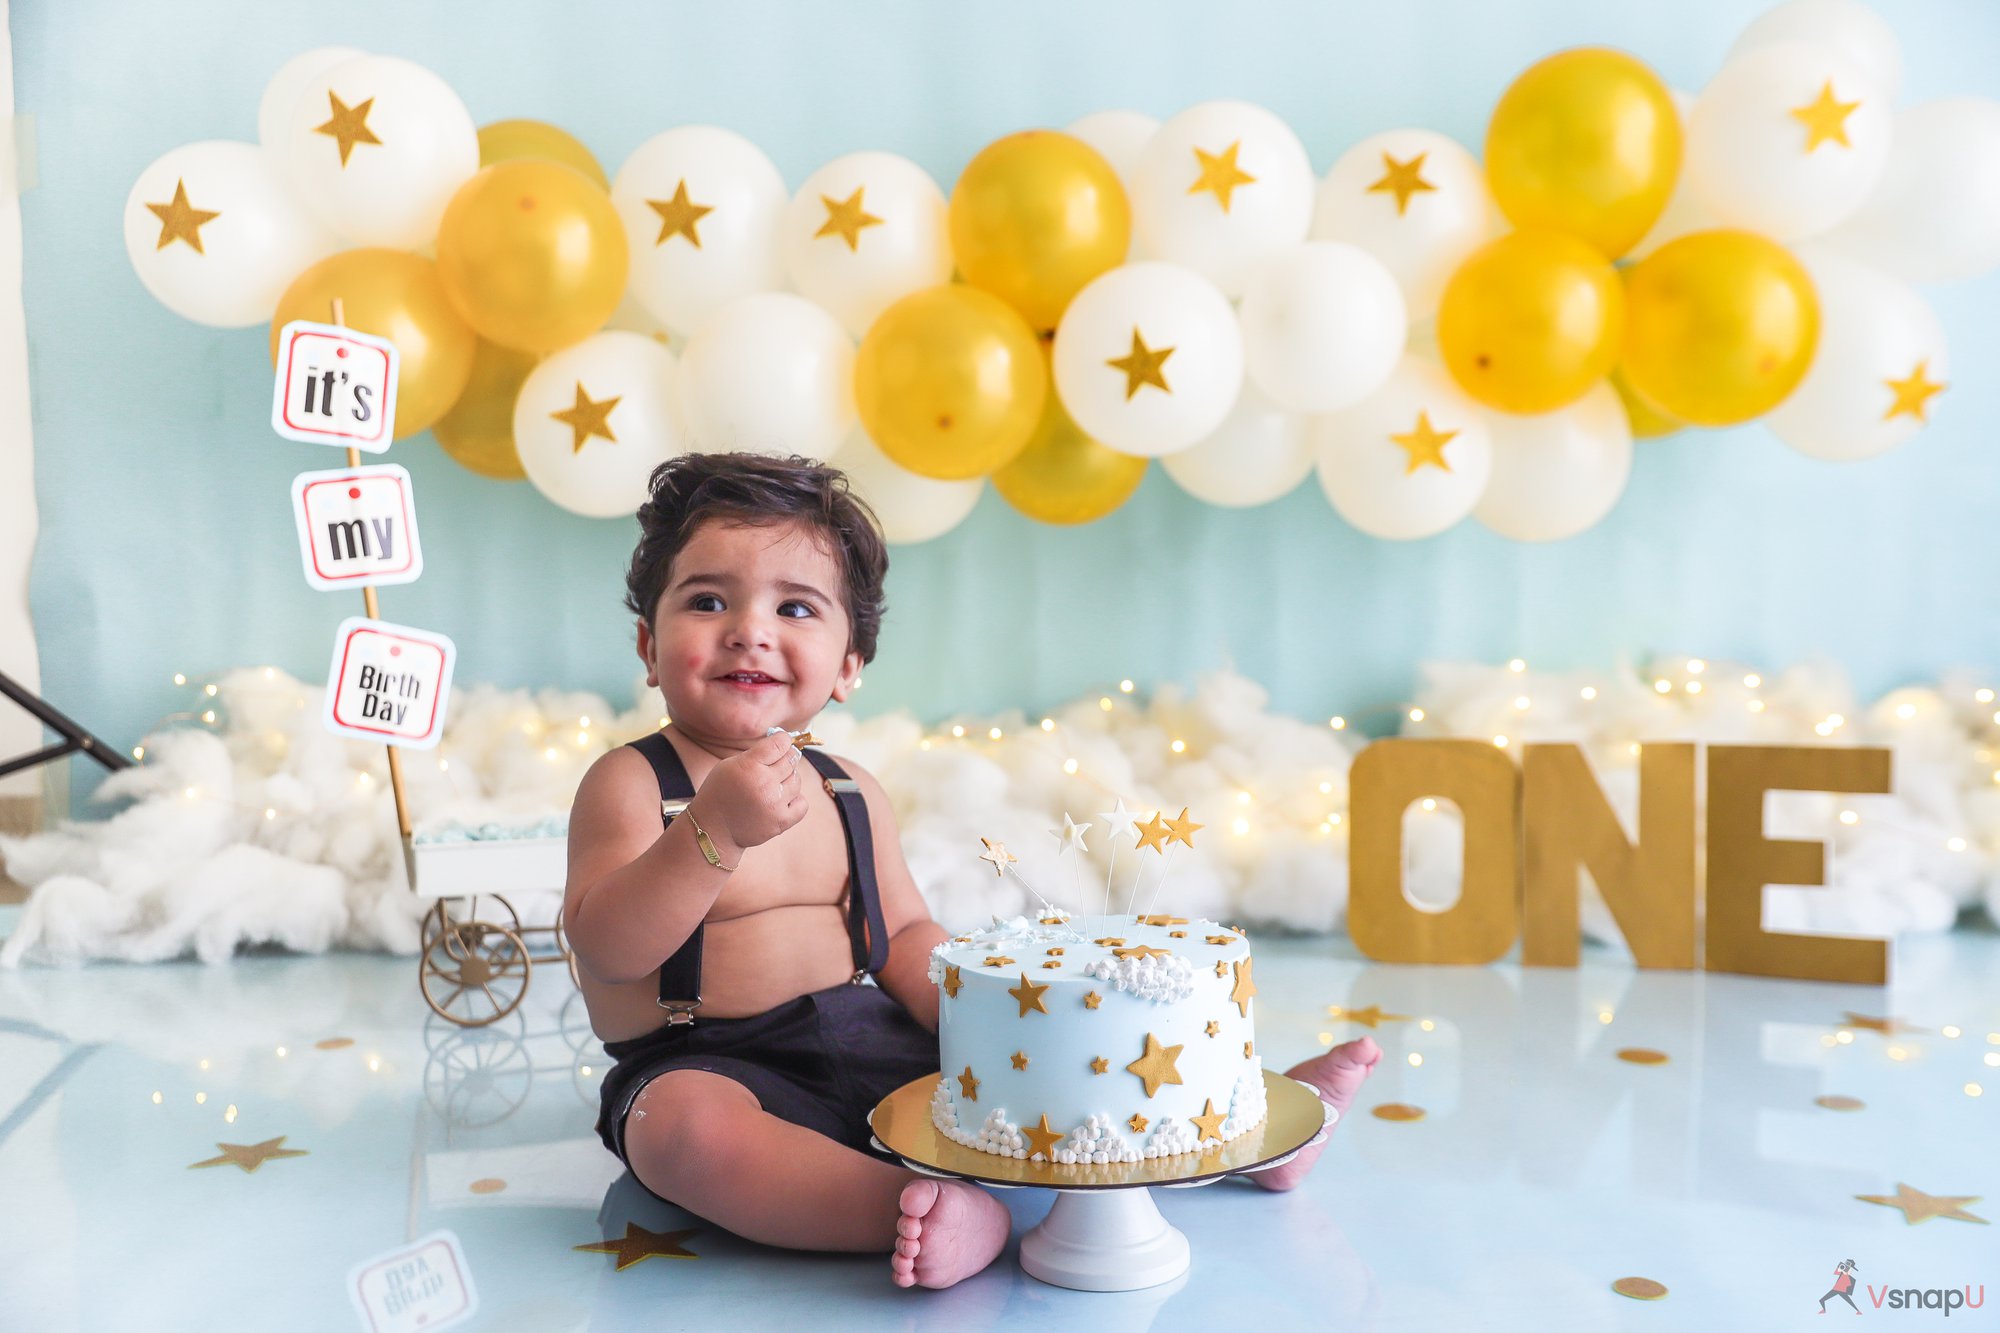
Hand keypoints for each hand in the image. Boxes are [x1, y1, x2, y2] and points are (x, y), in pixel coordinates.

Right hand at [688, 729, 805, 853]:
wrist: (713, 829)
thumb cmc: (721, 793)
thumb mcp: (729, 765)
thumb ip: (756, 753)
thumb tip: (783, 742)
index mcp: (749, 766)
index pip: (780, 743)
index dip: (784, 739)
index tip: (782, 741)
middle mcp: (764, 783)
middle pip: (791, 760)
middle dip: (787, 757)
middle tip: (779, 762)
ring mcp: (774, 803)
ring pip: (797, 780)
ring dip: (789, 779)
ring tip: (775, 783)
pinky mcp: (781, 821)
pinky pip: (802, 803)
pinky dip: (796, 799)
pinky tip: (782, 799)